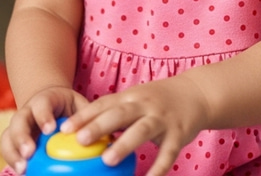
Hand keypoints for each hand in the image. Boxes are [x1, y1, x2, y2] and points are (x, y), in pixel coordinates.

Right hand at [0, 87, 88, 173]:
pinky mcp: (14, 140)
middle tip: (30, 153)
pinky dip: (12, 161)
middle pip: (19, 120)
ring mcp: (19, 126)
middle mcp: (28, 111)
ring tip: (23, 169)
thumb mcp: (79, 105)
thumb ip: (87, 117)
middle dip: (22, 137)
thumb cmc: (69, 107)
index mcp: (45, 99)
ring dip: (13, 153)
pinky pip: (7, 149)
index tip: (49, 130)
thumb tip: (105, 134)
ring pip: (8, 136)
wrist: (51, 103)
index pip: (42, 105)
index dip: (44, 116)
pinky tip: (22, 172)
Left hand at [63, 75, 210, 175]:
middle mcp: (145, 104)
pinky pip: (167, 153)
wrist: (196, 93)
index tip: (64, 128)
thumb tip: (83, 132)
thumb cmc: (158, 100)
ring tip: (107, 160)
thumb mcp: (137, 99)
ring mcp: (162, 118)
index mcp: (131, 96)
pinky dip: (158, 168)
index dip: (84, 115)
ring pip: (142, 130)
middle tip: (80, 140)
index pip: (104, 104)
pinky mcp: (178, 134)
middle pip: (120, 113)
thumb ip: (115, 113)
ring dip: (125, 144)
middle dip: (99, 126)